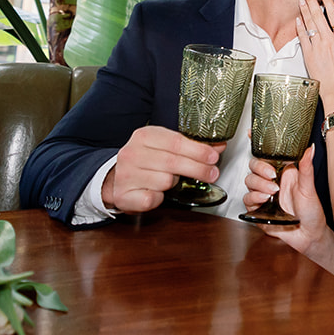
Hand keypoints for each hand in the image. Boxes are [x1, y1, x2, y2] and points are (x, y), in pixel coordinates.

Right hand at [100, 125, 223, 213]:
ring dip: (174, 183)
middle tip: (212, 173)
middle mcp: (132, 153)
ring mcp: (126, 174)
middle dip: (198, 168)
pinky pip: (152, 199)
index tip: (214, 156)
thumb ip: (191, 146)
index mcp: (144, 136)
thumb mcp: (165, 148)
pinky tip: (158, 193)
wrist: (116, 180)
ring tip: (172, 180)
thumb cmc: (145, 162)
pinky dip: (160, 198)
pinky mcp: (124, 195)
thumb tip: (217, 146)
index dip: (198, 150)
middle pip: (173, 161)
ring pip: (165, 181)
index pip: (175, 141)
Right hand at [253, 147, 333, 274]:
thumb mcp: (309, 188)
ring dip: (259, 184)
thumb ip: (307, 168)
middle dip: (260, 169)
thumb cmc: (312, 212)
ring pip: (249, 181)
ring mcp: (264, 194)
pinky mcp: (258, 208)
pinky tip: (264, 200)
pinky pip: (247, 198)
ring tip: (272, 192)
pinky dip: (254, 197)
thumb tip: (311, 149)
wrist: (308, 235)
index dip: (260, 148)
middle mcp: (272, 181)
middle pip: (254, 166)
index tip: (255, 140)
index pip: (267, 155)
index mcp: (284, 172)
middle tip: (271, 176)